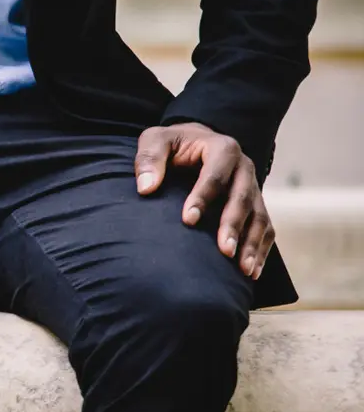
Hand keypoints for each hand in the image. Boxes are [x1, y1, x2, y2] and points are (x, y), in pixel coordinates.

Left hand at [135, 123, 272, 279]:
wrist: (195, 141)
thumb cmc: (172, 144)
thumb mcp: (155, 140)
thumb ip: (149, 158)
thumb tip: (145, 188)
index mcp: (222, 148)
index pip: (214, 175)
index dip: (203, 197)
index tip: (188, 220)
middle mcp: (244, 167)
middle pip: (242, 198)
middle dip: (233, 225)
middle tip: (224, 251)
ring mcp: (253, 187)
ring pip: (260, 216)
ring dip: (253, 243)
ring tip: (244, 270)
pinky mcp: (256, 203)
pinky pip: (265, 227)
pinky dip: (261, 249)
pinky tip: (252, 272)